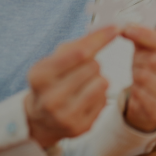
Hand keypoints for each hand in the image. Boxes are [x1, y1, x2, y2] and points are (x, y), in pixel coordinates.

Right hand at [24, 27, 118, 148]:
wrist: (40, 118)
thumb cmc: (52, 80)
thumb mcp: (56, 59)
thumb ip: (81, 43)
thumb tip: (110, 29)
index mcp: (39, 76)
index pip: (79, 53)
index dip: (100, 39)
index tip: (116, 28)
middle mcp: (50, 99)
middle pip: (93, 66)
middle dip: (92, 63)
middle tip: (81, 70)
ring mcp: (64, 116)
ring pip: (102, 83)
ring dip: (98, 78)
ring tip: (84, 84)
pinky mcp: (80, 128)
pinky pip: (104, 100)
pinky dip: (99, 95)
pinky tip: (85, 98)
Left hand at [121, 26, 155, 131]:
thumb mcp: (155, 49)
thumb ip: (144, 36)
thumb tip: (128, 27)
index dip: (147, 36)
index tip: (128, 30)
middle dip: (140, 57)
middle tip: (136, 59)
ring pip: (147, 78)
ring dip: (136, 73)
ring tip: (138, 73)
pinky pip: (143, 98)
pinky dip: (135, 90)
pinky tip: (137, 87)